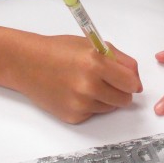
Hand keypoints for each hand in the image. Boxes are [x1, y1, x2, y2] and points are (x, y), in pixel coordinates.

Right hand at [8, 34, 141, 123]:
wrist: (27, 64)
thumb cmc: (59, 50)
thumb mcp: (91, 45)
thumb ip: (119, 59)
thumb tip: (136, 80)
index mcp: (96, 64)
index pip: (132, 82)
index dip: (131, 80)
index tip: (126, 78)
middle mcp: (89, 86)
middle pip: (125, 99)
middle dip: (121, 91)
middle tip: (107, 81)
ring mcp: (80, 104)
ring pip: (110, 108)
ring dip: (105, 98)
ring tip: (85, 84)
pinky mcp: (73, 116)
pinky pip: (93, 114)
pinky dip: (89, 105)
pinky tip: (74, 93)